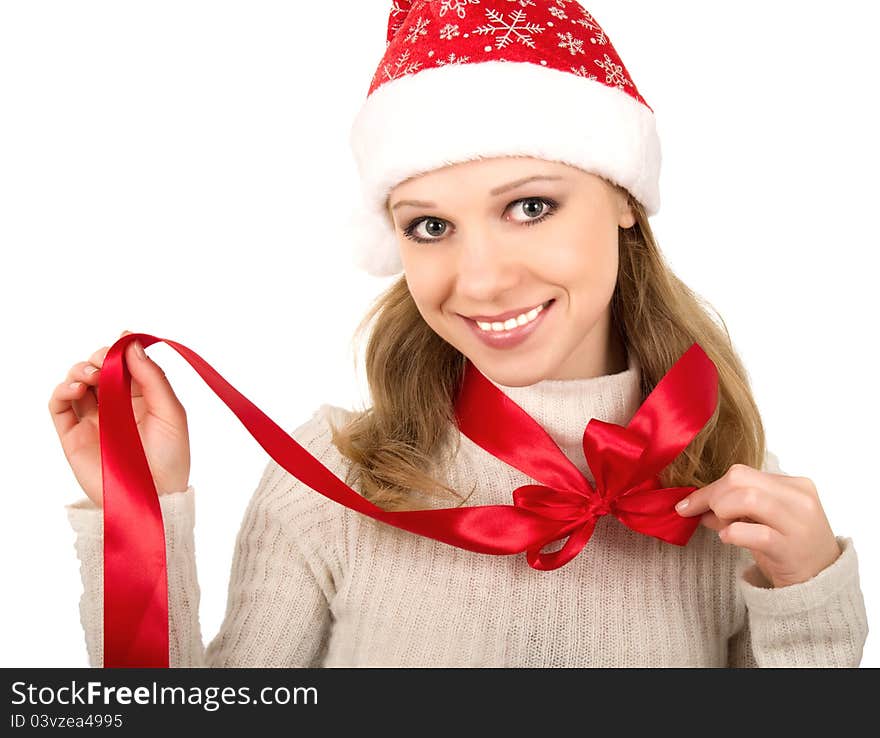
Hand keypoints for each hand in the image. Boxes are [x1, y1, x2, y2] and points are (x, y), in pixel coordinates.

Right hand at [48, 330, 190, 506]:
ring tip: (92, 376)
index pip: (125, 365)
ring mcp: (93, 419)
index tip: (122, 338)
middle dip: (99, 357)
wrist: (154, 496)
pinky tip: (76, 388)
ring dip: (80, 370)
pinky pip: (58, 406)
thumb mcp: (170, 412)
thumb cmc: (170, 457)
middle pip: (98, 369)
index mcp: (142, 398)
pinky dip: (61, 390)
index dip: (121, 349)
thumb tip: (131, 345)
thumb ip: (152, 378)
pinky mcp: (74, 435)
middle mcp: (116, 405)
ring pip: (77, 382)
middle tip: (104, 362)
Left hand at [674, 463, 840, 587]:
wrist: (820, 583)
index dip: (710, 487)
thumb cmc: (787, 548)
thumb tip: (694, 504)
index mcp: (794, 485)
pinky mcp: (791, 548)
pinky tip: (728, 538)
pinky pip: (756, 533)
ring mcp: (798, 523)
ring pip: (748, 498)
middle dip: (712, 496)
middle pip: (740, 479)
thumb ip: (733, 508)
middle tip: (705, 516)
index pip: (742, 473)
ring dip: (722, 511)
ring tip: (722, 526)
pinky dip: (733, 533)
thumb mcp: (762, 521)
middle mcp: (799, 499)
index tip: (689, 503)